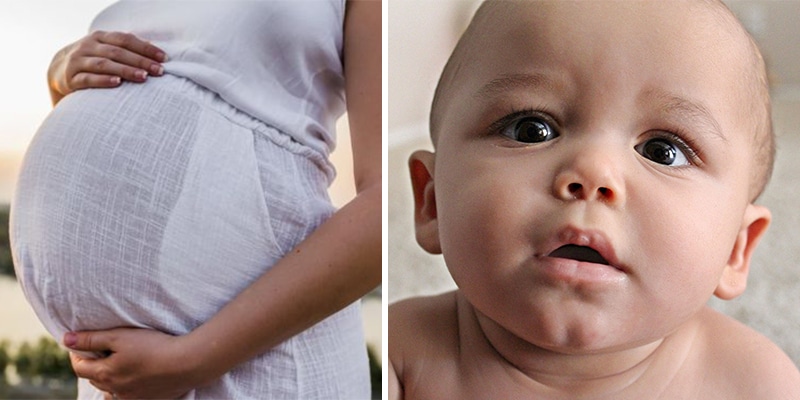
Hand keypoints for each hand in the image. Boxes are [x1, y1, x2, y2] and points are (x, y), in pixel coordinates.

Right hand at [48, 31, 166, 103]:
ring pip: (104, 64)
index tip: (164, 58)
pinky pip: (88, 79)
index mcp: (100, 37)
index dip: (146, 48)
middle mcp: (88, 46)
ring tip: (143, 77)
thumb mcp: (106, 48)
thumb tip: (154, 48)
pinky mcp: (71, 78)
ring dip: (125, 70)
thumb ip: (127, 48)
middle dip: (140, 61)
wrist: (57, 70)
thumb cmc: (93, 59)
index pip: (126, 39)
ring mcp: (78, 61)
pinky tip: (117, 83)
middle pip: (118, 52)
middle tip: (159, 71)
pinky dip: (103, 80)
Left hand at [64, 328, 211, 398]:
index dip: (76, 354)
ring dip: (108, 380)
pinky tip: (132, 381)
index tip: (79, 344)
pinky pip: (127, 398)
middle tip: (99, 351)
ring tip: (115, 367)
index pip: (79, 367)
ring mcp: (131, 398)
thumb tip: (66, 339)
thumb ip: (92, 339)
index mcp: (105, 374)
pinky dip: (124, 390)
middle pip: (95, 379)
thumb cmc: (153, 346)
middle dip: (93, 365)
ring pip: (110, 392)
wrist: (186, 363)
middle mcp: (115, 390)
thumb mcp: (120, 337)